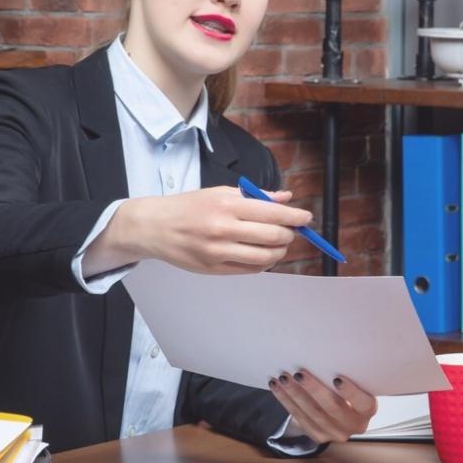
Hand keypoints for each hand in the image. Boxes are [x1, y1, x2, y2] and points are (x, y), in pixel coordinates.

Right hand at [113, 186, 312, 274]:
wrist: (156, 227)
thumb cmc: (189, 207)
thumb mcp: (220, 192)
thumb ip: (255, 196)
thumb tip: (285, 199)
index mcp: (226, 205)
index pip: (272, 212)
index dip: (295, 217)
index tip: (306, 218)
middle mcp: (223, 229)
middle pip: (272, 236)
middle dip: (289, 234)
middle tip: (291, 231)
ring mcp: (218, 252)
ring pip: (264, 257)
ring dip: (279, 251)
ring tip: (279, 244)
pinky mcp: (213, 269)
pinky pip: (250, 270)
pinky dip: (263, 263)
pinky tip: (263, 255)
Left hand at [268, 370, 376, 443]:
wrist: (341, 410)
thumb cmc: (348, 388)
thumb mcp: (356, 382)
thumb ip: (349, 374)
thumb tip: (330, 353)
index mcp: (367, 411)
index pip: (364, 403)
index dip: (351, 392)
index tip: (337, 378)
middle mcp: (354, 426)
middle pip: (333, 408)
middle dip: (314, 389)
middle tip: (299, 373)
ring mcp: (335, 433)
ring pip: (313, 414)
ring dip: (295, 394)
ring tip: (284, 377)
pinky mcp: (318, 436)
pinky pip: (300, 418)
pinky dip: (287, 401)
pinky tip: (277, 387)